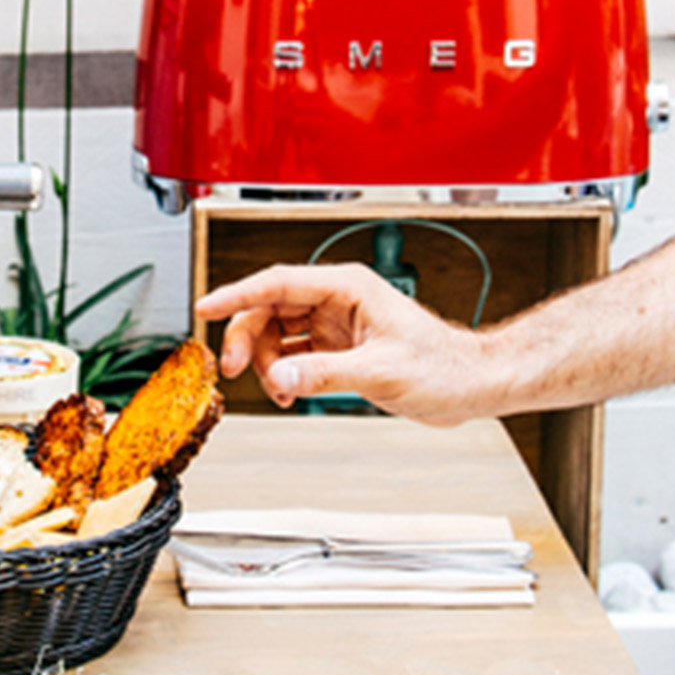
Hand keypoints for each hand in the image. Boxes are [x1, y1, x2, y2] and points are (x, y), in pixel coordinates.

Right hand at [194, 263, 494, 425]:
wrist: (468, 386)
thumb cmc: (442, 367)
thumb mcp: (380, 371)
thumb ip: (325, 374)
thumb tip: (280, 377)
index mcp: (347, 287)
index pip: (278, 283)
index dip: (236, 294)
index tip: (206, 306)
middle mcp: (337, 299)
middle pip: (268, 308)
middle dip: (247, 338)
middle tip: (233, 368)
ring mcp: (335, 323)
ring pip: (276, 332)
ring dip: (266, 362)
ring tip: (277, 391)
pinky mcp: (336, 347)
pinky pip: (292, 353)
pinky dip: (283, 373)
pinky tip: (289, 391)